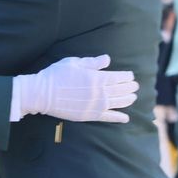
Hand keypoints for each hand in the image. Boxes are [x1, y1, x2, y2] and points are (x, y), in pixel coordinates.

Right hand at [11, 54, 138, 123]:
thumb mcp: (74, 63)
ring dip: (128, 100)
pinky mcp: (90, 116)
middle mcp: (100, 93)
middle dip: (130, 87)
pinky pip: (109, 117)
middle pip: (121, 90)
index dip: (127, 77)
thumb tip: (107, 60)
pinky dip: (119, 118)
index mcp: (97, 78)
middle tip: (135, 86)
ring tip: (133, 97)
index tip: (130, 76)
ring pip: (118, 103)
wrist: (42, 94)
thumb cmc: (56, 75)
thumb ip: (93, 62)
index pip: (119, 77)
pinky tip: (126, 118)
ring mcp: (96, 106)